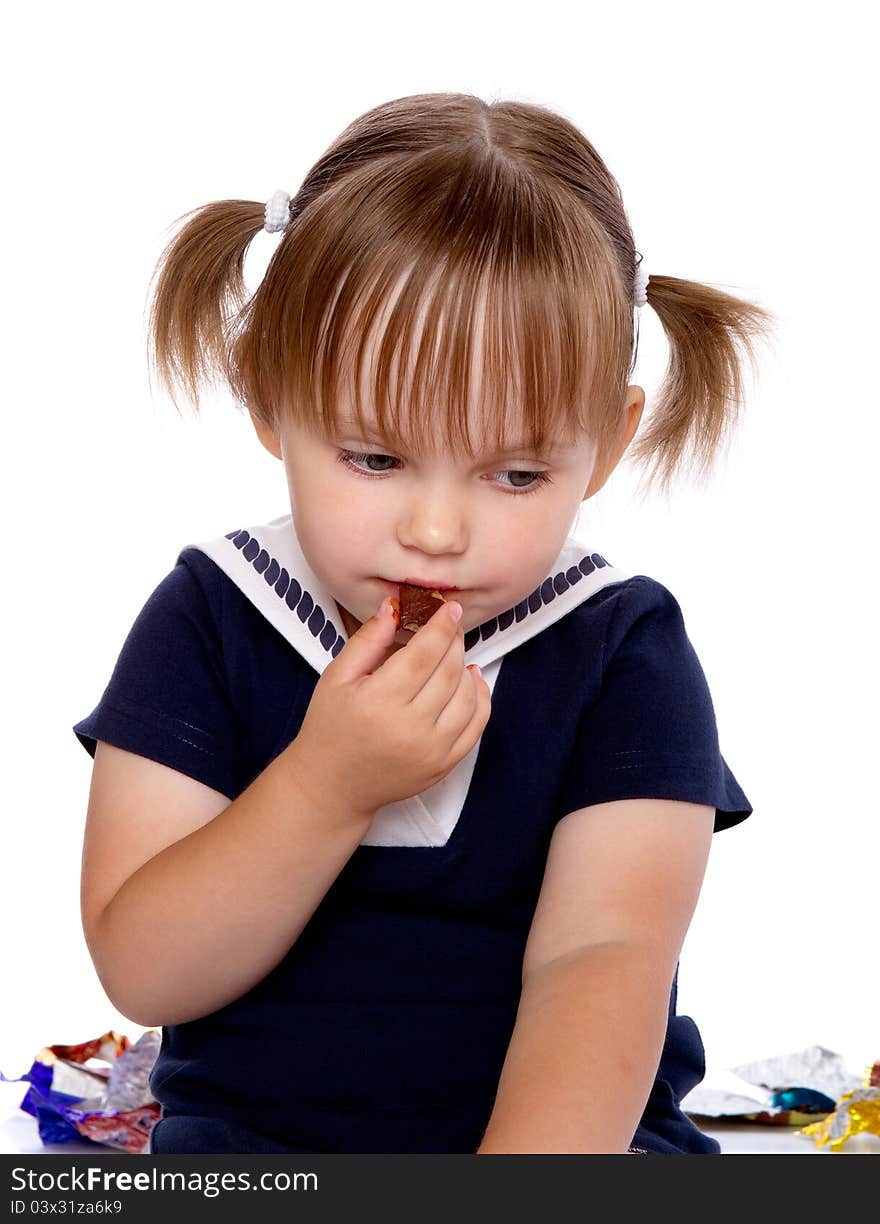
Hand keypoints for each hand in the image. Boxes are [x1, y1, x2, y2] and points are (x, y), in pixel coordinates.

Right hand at [290, 596, 490, 817]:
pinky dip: (480, 698)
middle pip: (448, 671)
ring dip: (466, 667)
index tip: (451, 609)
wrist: (333, 784)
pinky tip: (470, 681)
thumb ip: (367, 641)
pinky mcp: (444, 765)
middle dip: (455, 641)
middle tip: (451, 626)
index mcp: (379, 700)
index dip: (442, 627)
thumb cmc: (331, 726)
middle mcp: (409, 727)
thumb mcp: (336, 677)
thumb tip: (394, 607)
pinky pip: (476, 725)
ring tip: (453, 655)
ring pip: (467, 696)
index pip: (424, 654)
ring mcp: (431, 750)